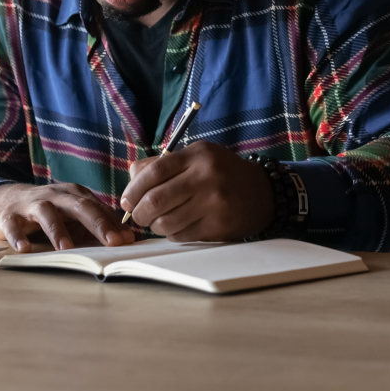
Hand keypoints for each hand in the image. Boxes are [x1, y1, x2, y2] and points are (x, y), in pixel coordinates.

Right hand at [0, 183, 135, 252]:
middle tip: (112, 242)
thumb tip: (127, 239)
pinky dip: (18, 236)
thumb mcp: (71, 214)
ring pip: (46, 213)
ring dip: (57, 230)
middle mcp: (54, 196)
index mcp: (72, 195)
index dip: (113, 223)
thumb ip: (96, 224)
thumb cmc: (46, 210)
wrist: (4, 201)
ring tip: (67, 249)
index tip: (129, 240)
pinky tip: (24, 248)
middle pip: (78, 206)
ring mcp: (31, 205)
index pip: (97, 207)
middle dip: (97, 223)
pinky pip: (13, 225)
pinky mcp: (9, 216)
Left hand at [119, 141, 274, 241]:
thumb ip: (161, 164)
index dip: (133, 190)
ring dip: (155, 226)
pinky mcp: (219, 225)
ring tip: (158, 222)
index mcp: (197, 155)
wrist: (263, 192)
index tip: (126, 201)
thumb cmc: (221, 173)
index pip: (153, 172)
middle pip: (156, 200)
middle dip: (139, 213)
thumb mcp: (196, 157)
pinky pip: (182, 235)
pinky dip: (173, 234)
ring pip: (167, 222)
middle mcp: (206, 177)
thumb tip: (131, 180)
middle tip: (137, 216)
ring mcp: (214, 203)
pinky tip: (178, 227)